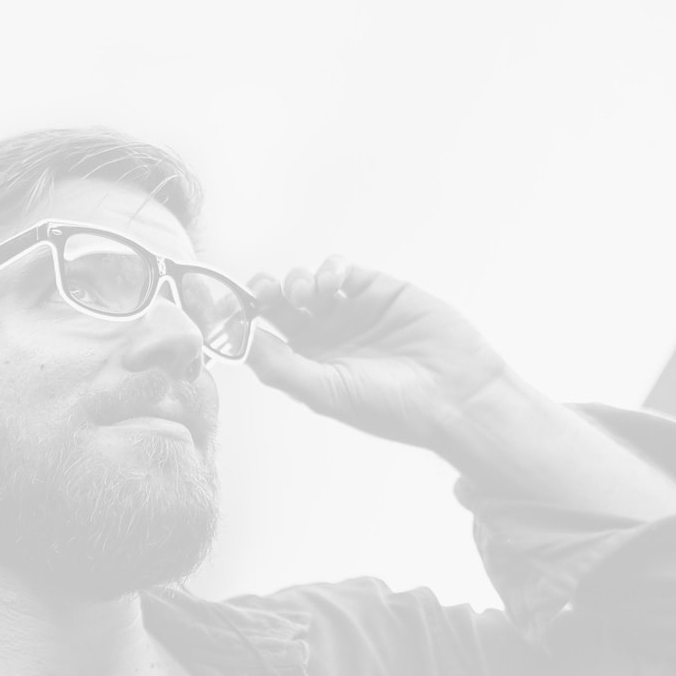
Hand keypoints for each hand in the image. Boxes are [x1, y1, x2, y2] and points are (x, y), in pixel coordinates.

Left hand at [245, 256, 516, 448]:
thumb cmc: (390, 406)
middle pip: (277, 304)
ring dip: (296, 281)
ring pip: (306, 283)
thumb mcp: (325, 392)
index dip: (238, 320)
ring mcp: (350, 312)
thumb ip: (279, 366)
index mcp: (306, 367)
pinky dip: (330, 269)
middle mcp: (324, 338)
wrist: (453, 393)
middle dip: (263, 292)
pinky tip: (331, 282)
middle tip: (262, 291)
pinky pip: (342, 270)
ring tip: (306, 295)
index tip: (221, 306)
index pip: (261, 338)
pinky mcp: (378, 290)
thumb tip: (237, 341)